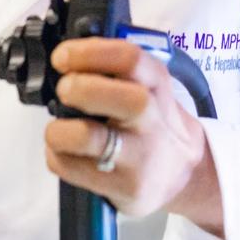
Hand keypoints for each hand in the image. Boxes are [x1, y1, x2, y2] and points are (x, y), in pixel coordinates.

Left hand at [43, 35, 224, 237]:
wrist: (181, 171)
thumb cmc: (152, 122)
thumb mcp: (149, 85)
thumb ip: (117, 68)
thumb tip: (69, 54)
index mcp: (156, 85)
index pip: (128, 58)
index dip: (89, 53)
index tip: (63, 57)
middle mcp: (151, 119)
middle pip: (118, 97)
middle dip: (77, 88)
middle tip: (65, 90)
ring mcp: (139, 157)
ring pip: (87, 137)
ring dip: (59, 129)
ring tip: (60, 129)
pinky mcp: (124, 187)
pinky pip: (71, 167)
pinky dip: (57, 156)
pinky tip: (67, 152)